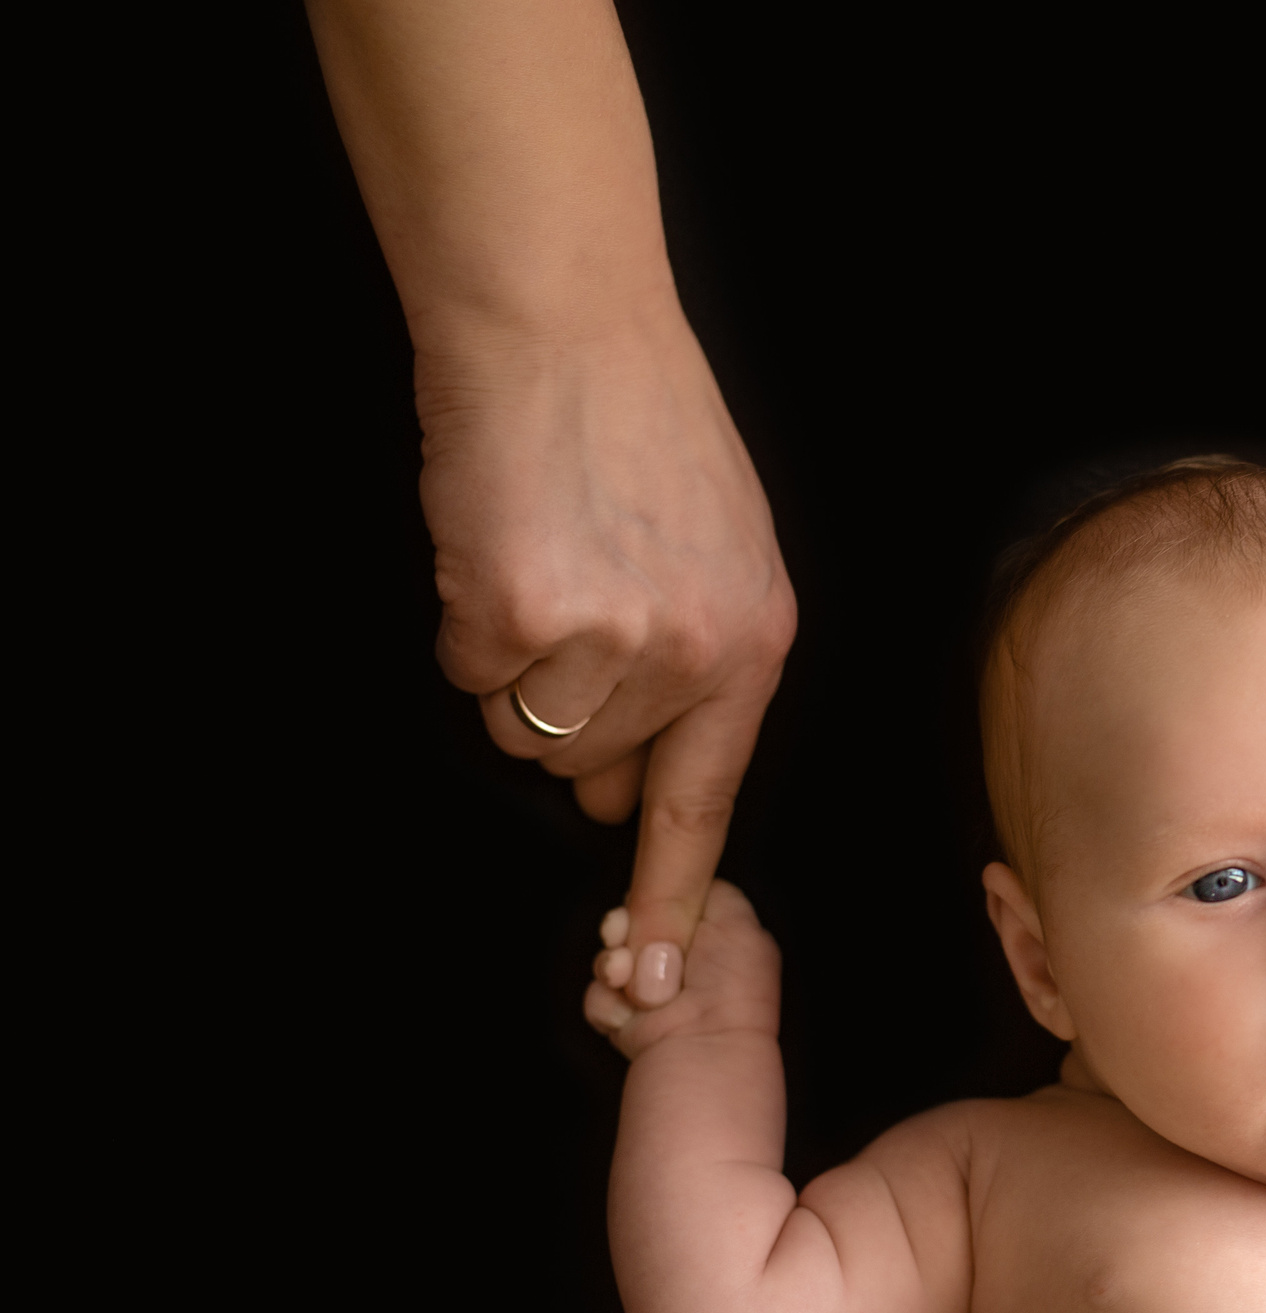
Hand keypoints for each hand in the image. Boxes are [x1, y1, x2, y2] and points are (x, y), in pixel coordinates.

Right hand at [422, 310, 795, 1006]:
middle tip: (573, 596)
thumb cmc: (638, 429)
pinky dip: (462, 615)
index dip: (669, 898)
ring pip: (520, 727)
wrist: (563, 328)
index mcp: (755, 644)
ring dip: (509, 660)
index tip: (650, 984)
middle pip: (590, 767)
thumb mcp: (718, 553)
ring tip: (541, 556)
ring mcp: (609, 638)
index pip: (707, 801)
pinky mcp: (520, 612)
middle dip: (565, 708)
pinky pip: (465, 667)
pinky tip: (498, 540)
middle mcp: (695, 654)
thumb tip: (617, 794)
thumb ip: (690, 677)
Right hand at [585, 880, 779, 1058]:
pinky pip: (598, 996)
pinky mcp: (629, 1020)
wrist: (702, 1050)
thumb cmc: (729, 988)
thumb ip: (705, 887)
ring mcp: (653, 992)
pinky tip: (629, 1017)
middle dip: (622, 930)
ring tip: (630, 985)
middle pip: (629, 924)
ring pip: (608, 959)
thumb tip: (678, 878)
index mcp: (712, 934)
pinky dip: (608, 1006)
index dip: (650, 898)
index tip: (642, 905)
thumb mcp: (733, 917)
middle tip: (622, 942)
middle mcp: (681, 962)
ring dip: (613, 968)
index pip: (665, 898)